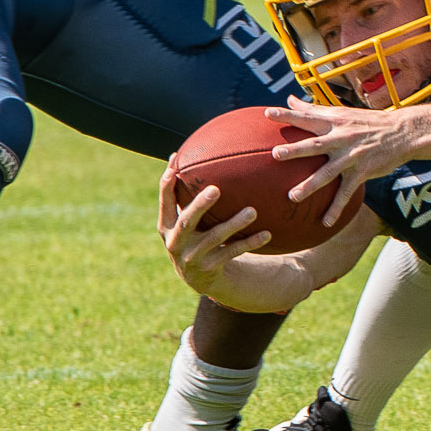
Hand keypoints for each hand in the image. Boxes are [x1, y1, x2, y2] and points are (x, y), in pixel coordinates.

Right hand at [156, 167, 268, 297]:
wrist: (198, 276)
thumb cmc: (193, 235)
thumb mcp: (184, 218)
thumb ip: (183, 194)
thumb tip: (178, 154)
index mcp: (166, 226)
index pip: (165, 204)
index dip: (165, 188)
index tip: (173, 170)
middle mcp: (175, 242)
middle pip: (188, 221)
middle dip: (201, 205)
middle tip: (216, 189)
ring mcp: (192, 257)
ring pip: (215, 238)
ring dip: (234, 224)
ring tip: (252, 211)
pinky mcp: (209, 268)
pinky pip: (232, 253)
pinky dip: (249, 243)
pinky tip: (266, 233)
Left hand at [264, 96, 412, 226]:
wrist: (402, 132)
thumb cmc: (368, 122)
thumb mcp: (342, 112)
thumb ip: (314, 109)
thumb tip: (290, 99)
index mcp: (335, 122)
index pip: (308, 117)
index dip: (288, 114)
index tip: (267, 113)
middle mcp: (342, 138)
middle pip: (315, 145)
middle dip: (296, 150)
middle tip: (276, 154)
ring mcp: (352, 156)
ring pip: (328, 172)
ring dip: (310, 185)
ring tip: (292, 196)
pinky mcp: (362, 172)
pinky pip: (346, 192)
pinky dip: (336, 208)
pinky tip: (325, 222)